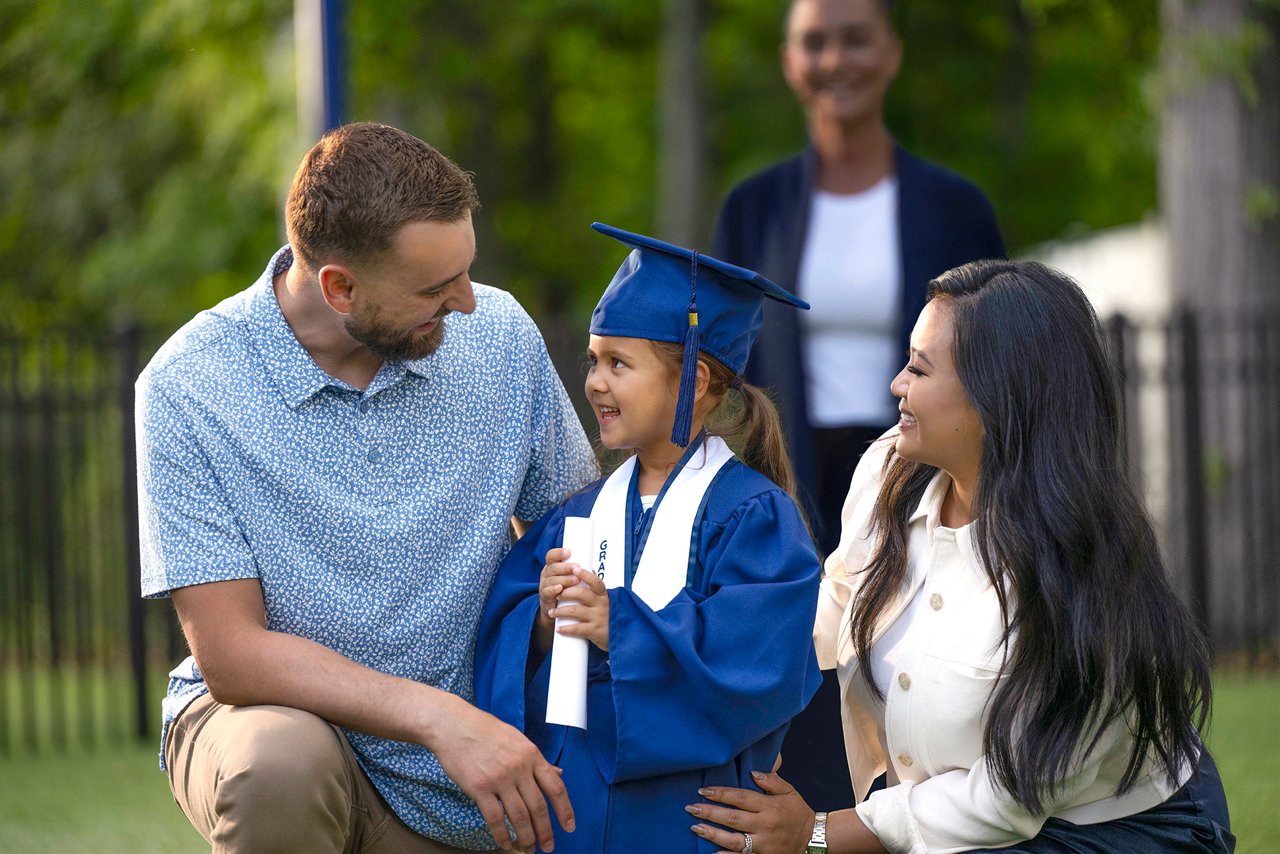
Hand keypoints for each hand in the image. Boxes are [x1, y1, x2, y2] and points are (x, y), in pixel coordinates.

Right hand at [431, 697, 573, 852]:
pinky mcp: (479, 787)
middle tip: (548, 846)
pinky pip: (495, 818)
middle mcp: (519, 767)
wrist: (454, 725)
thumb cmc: (486, 730)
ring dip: (526, 837)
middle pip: (538, 807)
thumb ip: (537, 760)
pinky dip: (502, 834)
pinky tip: (505, 843)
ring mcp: (499, 778)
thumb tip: (559, 773)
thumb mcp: (518, 739)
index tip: (569, 827)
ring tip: (529, 850)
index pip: (555, 787)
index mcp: (532, 755)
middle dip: (545, 831)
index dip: (565, 810)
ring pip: (519, 816)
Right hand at [537, 547, 580, 633]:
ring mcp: (544, 585)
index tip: (569, 552)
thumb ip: (579, 573)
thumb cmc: (566, 590)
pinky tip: (560, 588)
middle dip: (566, 567)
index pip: (551, 556)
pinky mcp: (544, 597)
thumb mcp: (571, 579)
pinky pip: (547, 591)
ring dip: (564, 579)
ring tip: (575, 580)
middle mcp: (546, 574)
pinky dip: (553, 589)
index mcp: (552, 566)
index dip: (558, 553)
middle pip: (553, 567)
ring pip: (551, 579)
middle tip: (577, 567)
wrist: (556, 610)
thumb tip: (591, 568)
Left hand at [549, 566, 609, 651]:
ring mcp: (598, 617)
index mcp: (603, 595)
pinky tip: (559, 629)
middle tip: (556, 595)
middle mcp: (601, 604)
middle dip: (565, 593)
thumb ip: (594, 588)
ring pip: (575, 611)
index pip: (595, 581)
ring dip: (560, 611)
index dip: (585, 575)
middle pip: (581, 594)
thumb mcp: (604, 600)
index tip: (575, 569)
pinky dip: (566, 629)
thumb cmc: (607, 615)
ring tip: (552, 612)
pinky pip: (578, 629)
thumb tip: (585, 568)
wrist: (619, 635)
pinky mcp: (595, 631)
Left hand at [687, 770, 812, 853]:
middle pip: (733, 818)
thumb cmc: (798, 812)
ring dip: (713, 834)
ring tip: (696, 827)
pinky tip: (712, 853)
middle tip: (691, 808)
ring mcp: (763, 844)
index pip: (741, 798)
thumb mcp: (789, 791)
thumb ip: (771, 780)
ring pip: (734, 840)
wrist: (813, 839)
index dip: (721, 794)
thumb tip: (752, 772)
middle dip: (710, 812)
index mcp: (770, 806)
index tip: (703, 790)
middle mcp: (765, 825)